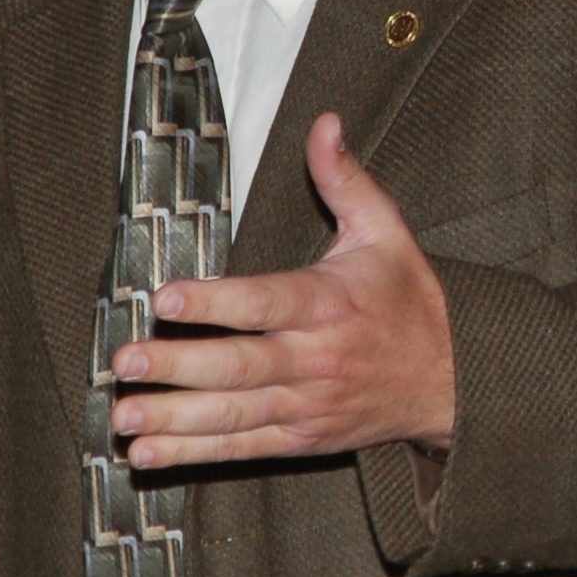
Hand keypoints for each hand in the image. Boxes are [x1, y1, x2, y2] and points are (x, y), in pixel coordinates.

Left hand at [108, 113, 455, 467]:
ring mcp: (307, 405)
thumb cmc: (409, 299)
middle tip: (125, 361)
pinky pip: (242, 448)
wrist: (455, 380)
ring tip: (121, 416)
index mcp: (327, 303)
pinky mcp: (301, 438)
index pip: (263, 302)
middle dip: (177, 366)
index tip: (166, 299)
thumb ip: (343, 178)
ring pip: (233, 414)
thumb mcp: (385, 231)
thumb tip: (324, 122)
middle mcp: (315, 358)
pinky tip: (147, 453)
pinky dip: (193, 454)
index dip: (213, 303)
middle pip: (238, 366)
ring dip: (174, 418)